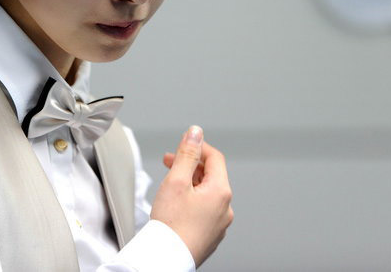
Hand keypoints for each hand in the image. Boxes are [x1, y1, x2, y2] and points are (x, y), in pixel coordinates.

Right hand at [151, 126, 233, 267]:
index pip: (215, 157)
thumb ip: (187, 153)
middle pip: (211, 176)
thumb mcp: (177, 180)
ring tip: (169, 186)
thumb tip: (196, 132)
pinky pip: (204, 211)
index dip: (197, 147)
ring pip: (207, 194)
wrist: (165, 260)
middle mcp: (225, 208)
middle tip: (169, 162)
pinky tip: (176, 207)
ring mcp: (219, 224)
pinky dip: (192, 202)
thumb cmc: (171, 225)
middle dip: (190, 165)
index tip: (182, 144)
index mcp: (221, 192)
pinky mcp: (210, 236)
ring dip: (190, 184)